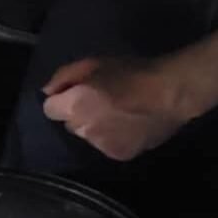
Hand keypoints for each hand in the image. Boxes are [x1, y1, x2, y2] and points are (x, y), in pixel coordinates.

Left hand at [41, 55, 190, 160]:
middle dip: (79, 114)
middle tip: (99, 101)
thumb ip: (64, 77)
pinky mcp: (119, 155)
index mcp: (75, 106)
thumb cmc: (131, 72)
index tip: (75, 93)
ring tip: (117, 114)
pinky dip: (112, 137)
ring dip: (95, 126)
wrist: (170, 94)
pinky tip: (128, 125)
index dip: (61, 100)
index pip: (50, 109)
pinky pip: (106, 145)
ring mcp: (102, 145)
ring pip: (88, 136)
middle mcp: (84, 129)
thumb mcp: (94, 63)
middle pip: (69, 124)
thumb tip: (47, 91)